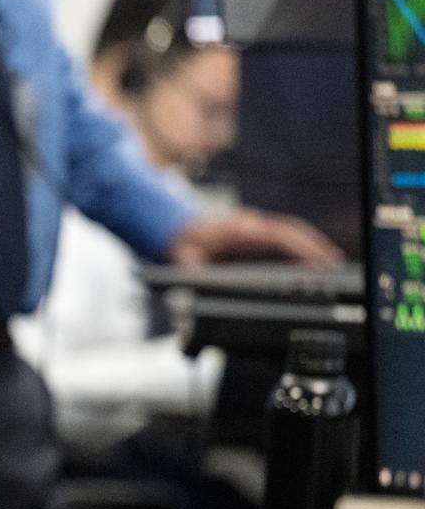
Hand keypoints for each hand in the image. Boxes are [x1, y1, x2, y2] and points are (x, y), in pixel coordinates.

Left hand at [168, 207, 343, 267]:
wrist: (174, 228)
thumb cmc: (182, 244)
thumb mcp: (183, 260)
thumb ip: (193, 272)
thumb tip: (199, 283)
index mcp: (236, 230)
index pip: (275, 235)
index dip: (299, 247)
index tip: (317, 260)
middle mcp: (249, 224)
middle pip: (290, 230)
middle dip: (314, 246)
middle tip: (334, 265)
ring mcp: (254, 225)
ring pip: (290, 230)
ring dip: (311, 244)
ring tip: (330, 264)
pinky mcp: (256, 231)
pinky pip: (283, 235)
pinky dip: (300, 245)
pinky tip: (311, 260)